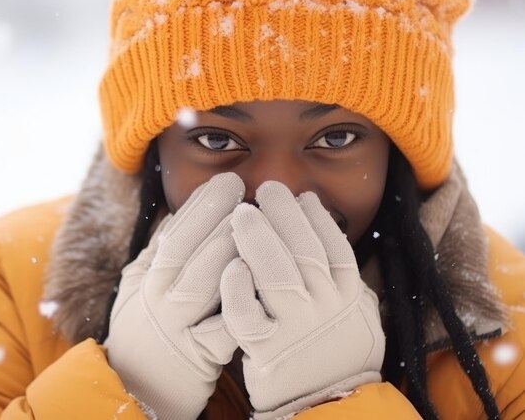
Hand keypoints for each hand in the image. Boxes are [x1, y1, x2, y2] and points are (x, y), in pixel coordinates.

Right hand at [105, 173, 243, 419]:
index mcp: (146, 278)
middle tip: (245, 189)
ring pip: (203, 282)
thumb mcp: (139, 288)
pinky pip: (222, 329)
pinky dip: (240, 304)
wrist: (136, 389)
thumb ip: (158, 253)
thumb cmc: (144, 331)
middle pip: (186, 250)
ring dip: (229, 250)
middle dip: (217, 216)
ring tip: (256, 224)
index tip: (226, 180)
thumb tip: (182, 213)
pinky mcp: (197, 358)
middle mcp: (157, 299)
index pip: (173, 233)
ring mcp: (177, 328)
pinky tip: (259, 280)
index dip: (200, 205)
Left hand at [221, 181, 384, 418]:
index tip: (302, 196)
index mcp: (349, 298)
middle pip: (305, 252)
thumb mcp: (356, 315)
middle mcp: (326, 309)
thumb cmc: (335, 355)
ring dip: (258, 239)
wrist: (324, 406)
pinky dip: (238, 287)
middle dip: (284, 215)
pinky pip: (247, 314)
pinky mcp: (265, 350)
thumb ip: (345, 280)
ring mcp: (296, 329)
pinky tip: (231, 264)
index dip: (317, 219)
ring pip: (277, 275)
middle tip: (267, 190)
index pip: (335, 248)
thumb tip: (330, 234)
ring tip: (242, 212)